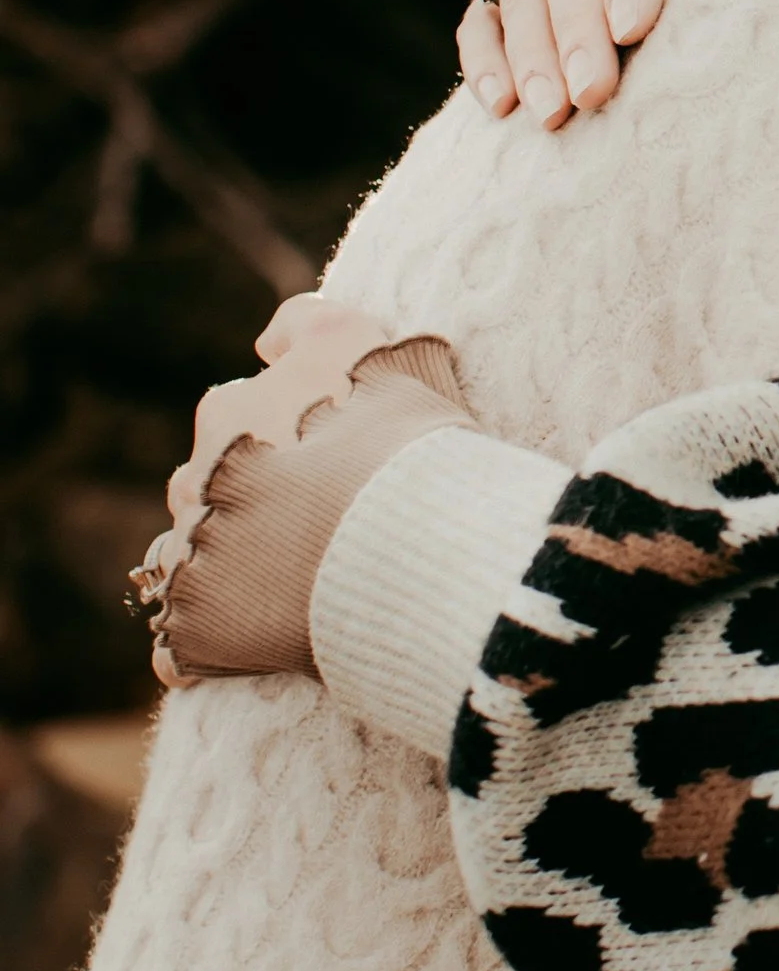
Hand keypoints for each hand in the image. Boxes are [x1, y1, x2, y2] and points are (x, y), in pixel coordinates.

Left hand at [134, 297, 469, 687]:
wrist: (407, 549)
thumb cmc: (403, 446)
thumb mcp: (376, 347)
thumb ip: (314, 325)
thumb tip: (267, 340)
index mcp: (232, 412)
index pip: (236, 411)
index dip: (281, 429)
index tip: (323, 453)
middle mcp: (197, 478)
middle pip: (208, 484)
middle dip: (246, 497)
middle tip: (315, 521)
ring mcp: (191, 557)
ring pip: (187, 555)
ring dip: (221, 564)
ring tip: (285, 584)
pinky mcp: (195, 630)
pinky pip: (180, 644)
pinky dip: (208, 644)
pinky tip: (251, 645)